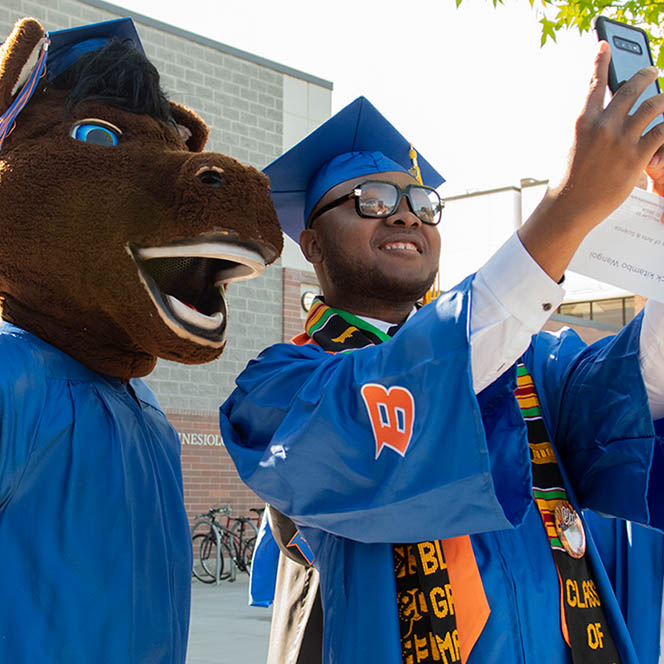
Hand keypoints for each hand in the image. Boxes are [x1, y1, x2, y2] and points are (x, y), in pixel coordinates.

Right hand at [518, 41, 663, 281]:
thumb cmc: (569, 180)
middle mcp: (603, 126)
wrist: (569, 207)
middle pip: (632, 89)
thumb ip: (593, 129)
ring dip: (663, 100)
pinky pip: (661, 133)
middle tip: (653, 72)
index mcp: (582, 122)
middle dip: (647, 75)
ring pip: (653, 106)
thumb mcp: (574, 147)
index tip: (604, 45)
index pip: (594, 84)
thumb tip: (614, 118)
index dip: (600, 60)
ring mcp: (621, 141)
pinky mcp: (636, 157)